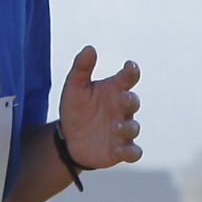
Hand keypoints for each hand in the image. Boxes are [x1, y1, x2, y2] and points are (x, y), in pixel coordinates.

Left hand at [56, 44, 143, 172]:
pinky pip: (133, 152)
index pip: (128, 78)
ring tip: (113, 126)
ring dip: (127, 127)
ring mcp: (122, 130)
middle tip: (122, 98)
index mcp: (113, 90)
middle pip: (134, 102)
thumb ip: (81, 68)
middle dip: (131, 100)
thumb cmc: (76, 109)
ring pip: (134, 128)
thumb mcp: (74, 87)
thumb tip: (90, 48)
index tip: (130, 66)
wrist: (68, 139)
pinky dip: (130, 152)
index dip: (131, 71)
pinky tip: (120, 150)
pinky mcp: (120, 150)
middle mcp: (121, 109)